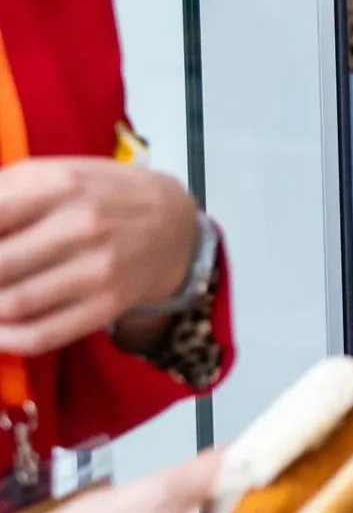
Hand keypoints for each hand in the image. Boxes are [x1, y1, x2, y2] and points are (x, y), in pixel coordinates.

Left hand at [0, 160, 202, 353]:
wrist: (175, 223)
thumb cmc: (101, 194)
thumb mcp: (55, 172)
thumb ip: (2, 192)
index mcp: (61, 186)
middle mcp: (81, 227)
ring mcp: (97, 270)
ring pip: (10, 305)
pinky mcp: (107, 306)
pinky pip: (42, 335)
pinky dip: (4, 339)